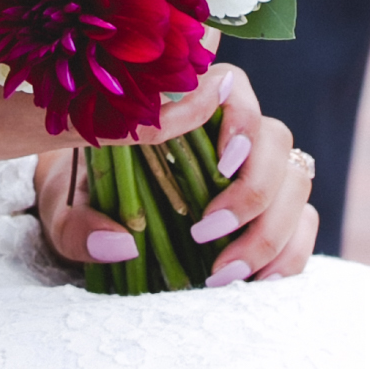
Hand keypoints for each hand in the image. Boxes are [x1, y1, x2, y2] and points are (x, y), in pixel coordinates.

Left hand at [33, 62, 320, 283]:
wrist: (101, 214)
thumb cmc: (85, 195)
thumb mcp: (65, 208)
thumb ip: (79, 224)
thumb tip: (121, 244)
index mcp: (185, 107)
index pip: (234, 85)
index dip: (240, 118)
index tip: (221, 163)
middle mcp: (229, 132)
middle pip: (276, 138)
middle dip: (253, 190)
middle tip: (205, 233)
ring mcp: (257, 170)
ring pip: (297, 179)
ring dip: (271, 229)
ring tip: (222, 274)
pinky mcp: (271, 211)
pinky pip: (304, 222)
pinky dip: (291, 254)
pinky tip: (256, 283)